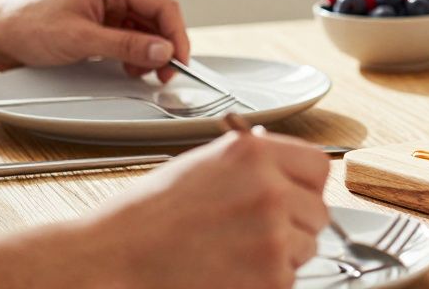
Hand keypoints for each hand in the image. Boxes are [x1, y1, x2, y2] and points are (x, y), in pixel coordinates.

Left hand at [0, 0, 189, 81]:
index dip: (176, 35)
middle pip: (158, 16)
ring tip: (141, 72)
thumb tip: (165, 52)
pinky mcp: (103, 18)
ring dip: (150, 51)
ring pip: (147, 27)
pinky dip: (136, 52)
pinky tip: (129, 66)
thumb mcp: (82, 40)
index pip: (163, 5)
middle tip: (164, 74)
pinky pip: (132, 34)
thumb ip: (127, 45)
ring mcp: (109, 2)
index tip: (179, 62)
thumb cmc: (28, 27)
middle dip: (164, 46)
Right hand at [0, 128, 331, 288]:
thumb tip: (286, 172)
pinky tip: (228, 272)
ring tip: (233, 253)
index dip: (305, 185)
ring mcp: (273, 235)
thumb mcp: (203, 165)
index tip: (294, 195)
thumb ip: (253, 164)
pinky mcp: (270, 277)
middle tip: (254, 233)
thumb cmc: (146, 217)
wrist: (110, 261)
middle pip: (318, 211)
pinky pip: (288, 278)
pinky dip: (265, 281)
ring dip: (281, 254)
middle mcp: (269, 189)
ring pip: (307, 247)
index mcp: (253, 153)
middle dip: (294, 224)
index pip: (318, 166)